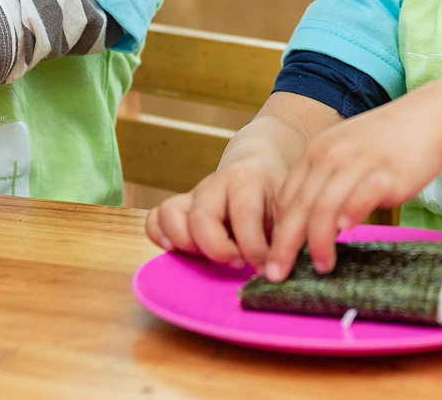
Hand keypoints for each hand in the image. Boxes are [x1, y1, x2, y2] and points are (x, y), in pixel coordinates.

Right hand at [145, 160, 285, 272]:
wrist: (256, 172)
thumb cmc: (274, 199)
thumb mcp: (286, 211)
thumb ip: (283, 236)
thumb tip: (281, 269)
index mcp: (247, 181)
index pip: (244, 214)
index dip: (254, 248)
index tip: (266, 268)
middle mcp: (214, 184)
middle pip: (201, 217)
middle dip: (218, 249)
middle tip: (236, 264)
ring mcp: (193, 195)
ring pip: (170, 214)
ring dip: (186, 243)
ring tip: (206, 258)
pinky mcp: (178, 207)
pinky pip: (155, 218)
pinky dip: (160, 236)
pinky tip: (177, 251)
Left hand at [264, 95, 441, 281]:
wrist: (427, 118)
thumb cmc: (385, 144)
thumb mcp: (344, 156)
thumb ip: (325, 184)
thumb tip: (308, 227)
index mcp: (315, 154)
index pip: (285, 199)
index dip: (276, 233)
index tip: (272, 259)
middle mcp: (330, 156)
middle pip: (298, 206)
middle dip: (284, 245)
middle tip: (276, 275)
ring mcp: (356, 163)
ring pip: (324, 206)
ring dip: (318, 241)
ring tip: (320, 267)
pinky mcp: (385, 172)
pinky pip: (362, 195)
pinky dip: (351, 214)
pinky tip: (347, 232)